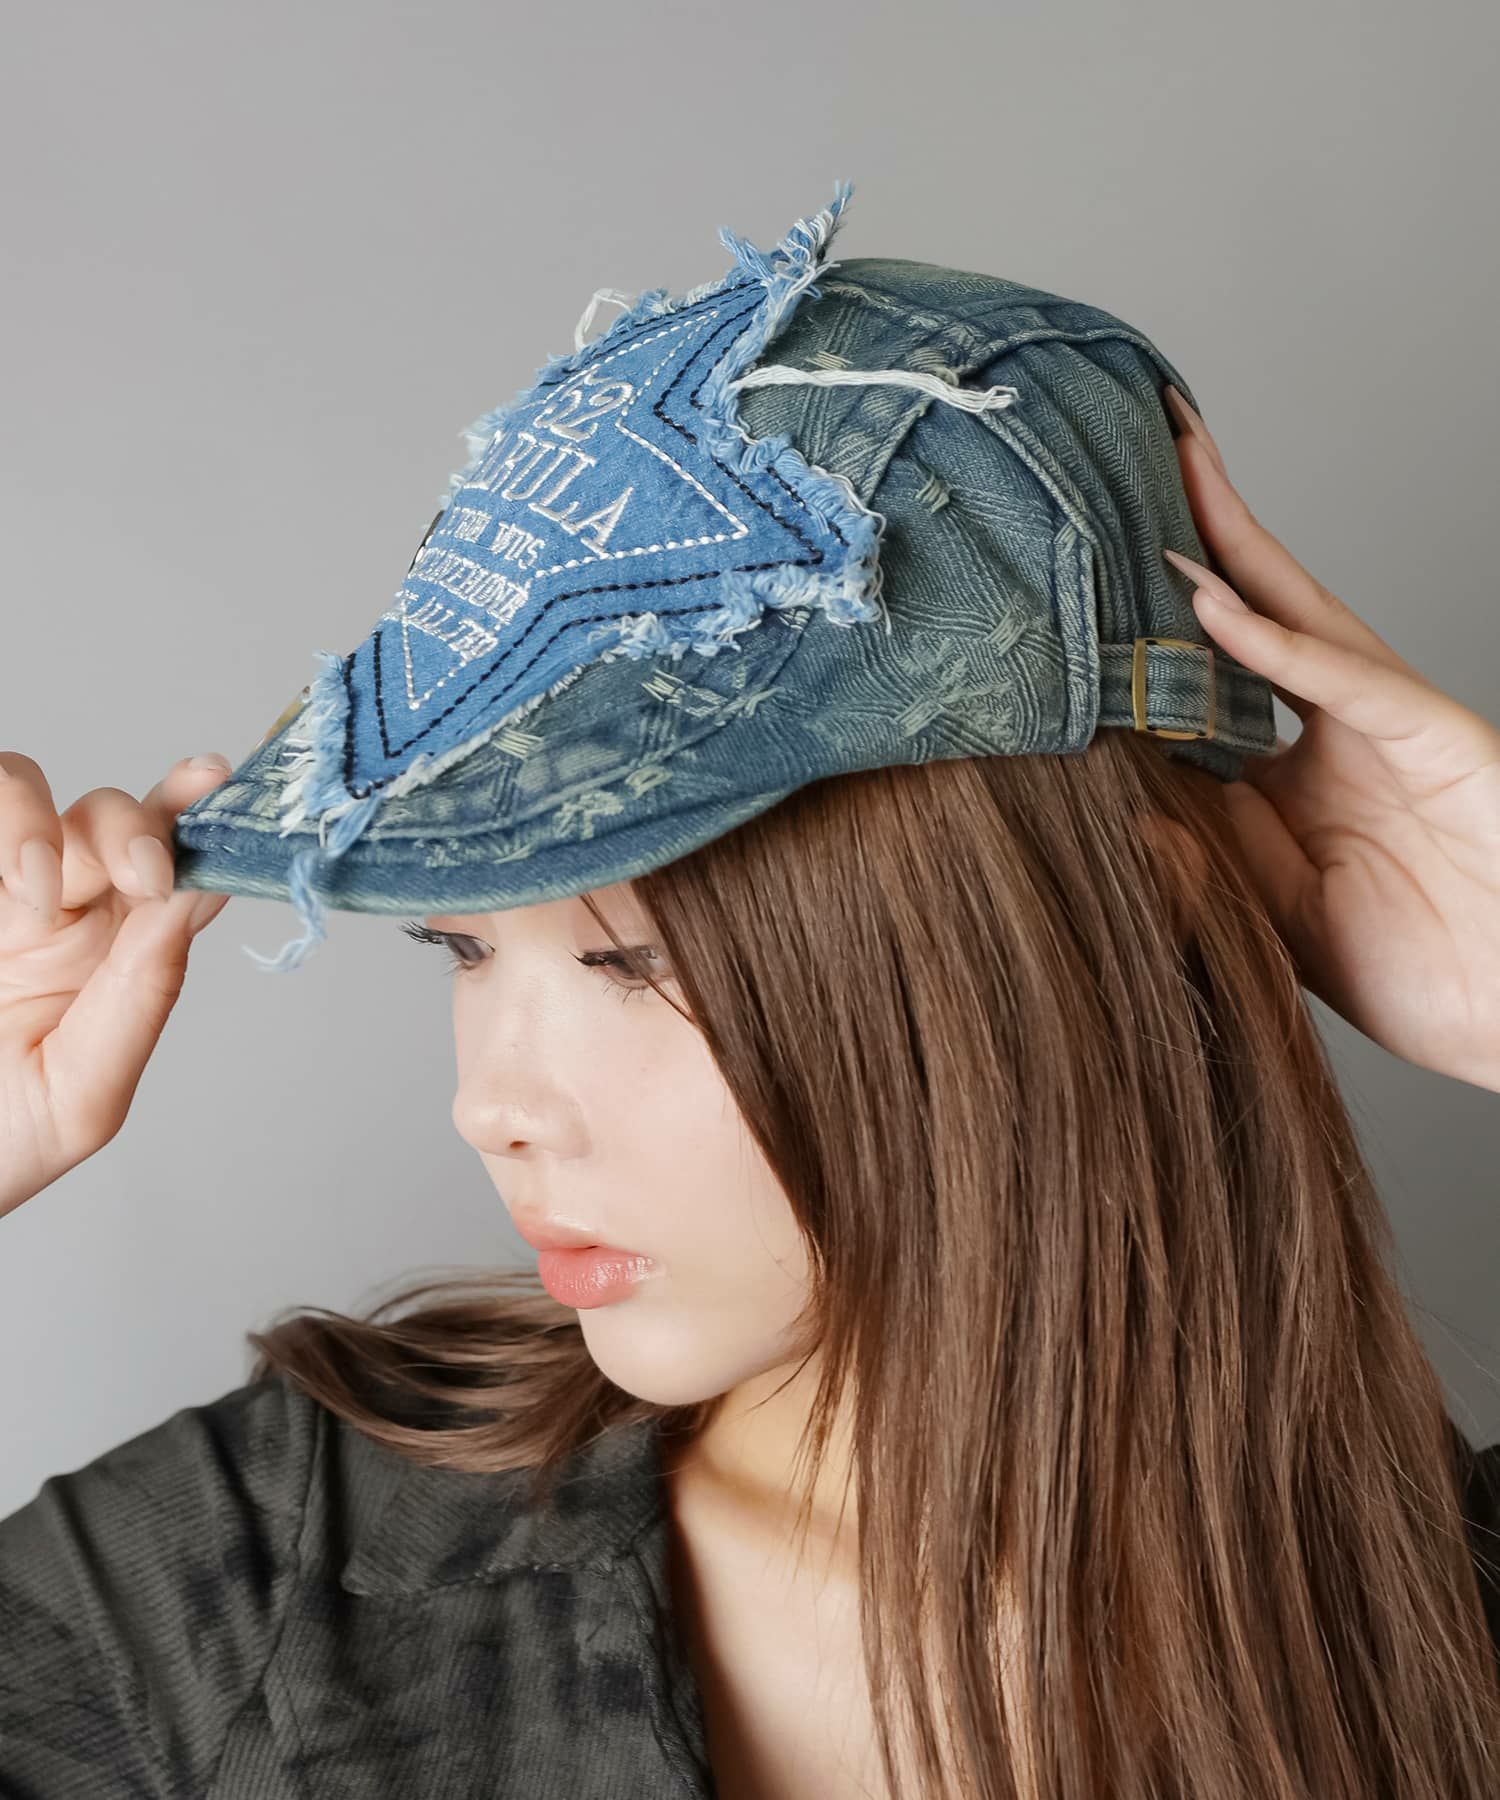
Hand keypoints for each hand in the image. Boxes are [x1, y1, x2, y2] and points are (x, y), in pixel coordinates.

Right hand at [0, 752, 233, 1219]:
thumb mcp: (83, 1093)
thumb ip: (144, 992)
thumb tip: (200, 898)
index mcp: (114, 959)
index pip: (172, 868)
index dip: (200, 817)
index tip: (215, 782)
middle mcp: (59, 912)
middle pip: (113, 818)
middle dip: (136, 827)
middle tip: (143, 874)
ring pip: (28, 790)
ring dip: (42, 823)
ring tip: (34, 894)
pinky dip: (0, 814)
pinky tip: (10, 880)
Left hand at [1163, 384, 1499, 1094]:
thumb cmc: (1415, 969)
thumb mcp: (1272, 912)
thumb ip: (1206, 854)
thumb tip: (1119, 798)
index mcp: (1298, 772)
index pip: (1213, 676)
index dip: (1156, 622)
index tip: (1084, 579)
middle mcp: (1339, 729)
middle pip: (1256, 607)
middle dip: (1201, 530)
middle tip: (1135, 452)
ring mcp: (1389, 724)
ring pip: (1300, 611)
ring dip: (1234, 543)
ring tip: (1172, 468)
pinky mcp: (1435, 735)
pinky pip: (1343, 678)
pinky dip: (1274, 640)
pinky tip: (1211, 601)